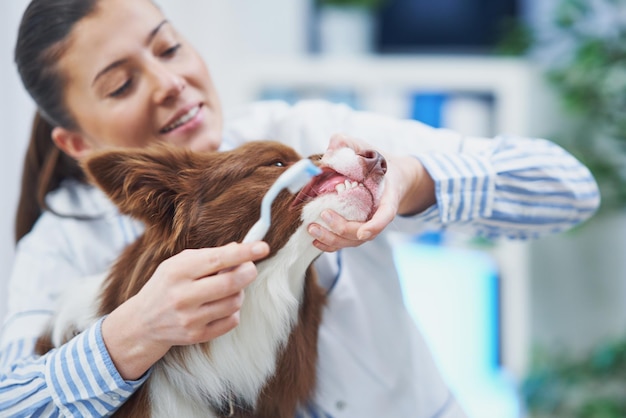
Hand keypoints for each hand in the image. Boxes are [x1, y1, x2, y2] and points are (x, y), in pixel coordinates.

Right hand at [102, 241, 269, 379]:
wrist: (143, 322)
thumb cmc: (167, 285)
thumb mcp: (179, 264)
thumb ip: (209, 256)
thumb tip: (240, 249)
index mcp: (177, 271)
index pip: (217, 259)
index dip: (243, 252)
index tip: (263, 247)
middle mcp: (182, 296)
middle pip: (231, 283)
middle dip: (248, 272)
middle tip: (250, 268)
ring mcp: (189, 319)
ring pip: (235, 302)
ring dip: (239, 292)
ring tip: (228, 289)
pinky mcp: (197, 336)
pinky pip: (232, 320)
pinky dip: (233, 311)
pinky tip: (221, 306)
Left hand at [308, 134, 435, 252]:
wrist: (390, 175)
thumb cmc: (375, 160)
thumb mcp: (363, 146)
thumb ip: (346, 143)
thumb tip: (326, 156)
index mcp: (387, 195)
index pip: (386, 215)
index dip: (376, 225)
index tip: (363, 232)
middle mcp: (379, 214)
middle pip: (364, 232)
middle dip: (343, 228)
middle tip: (323, 215)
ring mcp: (368, 224)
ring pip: (353, 241)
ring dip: (333, 239)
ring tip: (312, 229)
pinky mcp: (356, 228)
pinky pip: (346, 242)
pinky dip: (331, 244)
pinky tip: (316, 241)